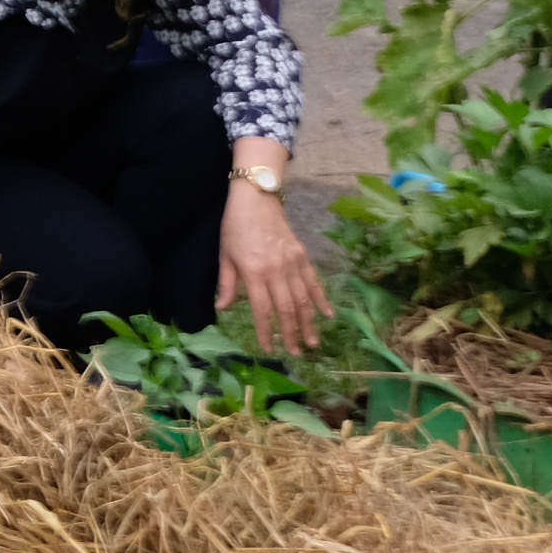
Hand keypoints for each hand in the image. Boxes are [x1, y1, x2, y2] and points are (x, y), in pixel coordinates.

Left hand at [214, 178, 326, 355]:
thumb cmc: (235, 227)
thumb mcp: (225, 255)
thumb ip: (226, 284)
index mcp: (253, 273)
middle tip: (297, 353)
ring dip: (309, 322)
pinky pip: (314, 281)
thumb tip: (222, 308)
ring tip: (313, 342)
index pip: (262, 310)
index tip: (268, 348)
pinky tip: (328, 314)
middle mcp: (275, 271)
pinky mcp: (303, 256)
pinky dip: (321, 299)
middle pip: (286, 309)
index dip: (266, 332)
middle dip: (292, 334)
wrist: (256, 199)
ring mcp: (292, 263)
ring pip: (303, 299)